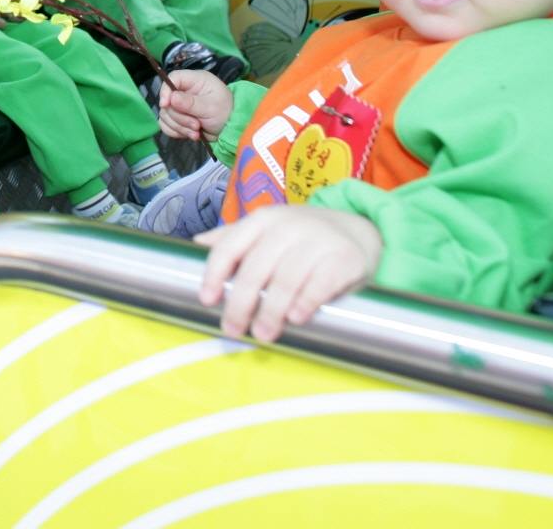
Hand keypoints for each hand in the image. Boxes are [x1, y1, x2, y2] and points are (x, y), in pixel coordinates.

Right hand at [157, 69, 232, 140]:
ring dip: (179, 126)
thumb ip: (191, 103)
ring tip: (196, 132)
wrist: (231, 130)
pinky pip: (166, 124)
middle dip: (180, 117)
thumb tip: (172, 98)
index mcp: (196, 80)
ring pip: (166, 114)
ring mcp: (180, 105)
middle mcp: (185, 90)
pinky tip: (190, 134)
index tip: (166, 105)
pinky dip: (176, 131)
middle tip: (196, 125)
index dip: (166, 91)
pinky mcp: (178, 118)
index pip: (173, 78)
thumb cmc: (225, 112)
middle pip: (168, 101)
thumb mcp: (211, 107)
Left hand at [194, 205, 382, 341]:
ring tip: (263, 333)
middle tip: (233, 329)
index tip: (207, 300)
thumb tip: (195, 247)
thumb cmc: (302, 238)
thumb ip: (234, 239)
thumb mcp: (268, 231)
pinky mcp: (346, 258)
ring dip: (271, 310)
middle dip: (241, 303)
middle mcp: (289, 225)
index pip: (231, 245)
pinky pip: (321, 283)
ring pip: (287, 279)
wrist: (358, 231)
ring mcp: (319, 240)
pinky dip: (306, 302)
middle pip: (256, 268)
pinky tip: (296, 318)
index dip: (215, 273)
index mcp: (264, 219)